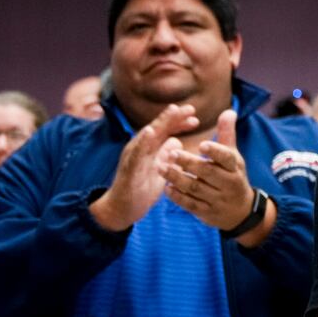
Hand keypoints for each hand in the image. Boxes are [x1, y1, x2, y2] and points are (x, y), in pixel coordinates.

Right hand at [89, 104, 198, 229]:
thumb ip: (166, 153)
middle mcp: (140, 148)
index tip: (195, 116)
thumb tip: (176, 140)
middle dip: (174, 117)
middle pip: (158, 128)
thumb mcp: (159, 168)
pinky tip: (149, 132)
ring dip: (160, 123)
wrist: (123, 208)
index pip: (165, 131)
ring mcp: (133, 156)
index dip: (178, 122)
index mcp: (149, 148)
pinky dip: (142, 142)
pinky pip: (135, 153)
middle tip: (191, 109)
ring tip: (172, 111)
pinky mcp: (128, 168)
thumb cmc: (142, 187)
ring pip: (147, 136)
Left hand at [157, 109, 256, 229]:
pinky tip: (167, 188)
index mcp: (235, 167)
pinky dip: (178, 197)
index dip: (215, 151)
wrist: (240, 211)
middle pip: (208, 173)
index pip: (226, 158)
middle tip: (172, 153)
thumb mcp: (233, 157)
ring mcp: (218, 200)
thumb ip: (227, 134)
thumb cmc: (233, 176)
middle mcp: (229, 184)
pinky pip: (191, 205)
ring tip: (162, 168)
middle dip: (189, 163)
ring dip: (178, 178)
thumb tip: (228, 110)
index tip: (201, 144)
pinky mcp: (207, 213)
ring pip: (196, 189)